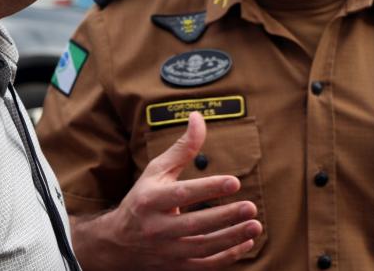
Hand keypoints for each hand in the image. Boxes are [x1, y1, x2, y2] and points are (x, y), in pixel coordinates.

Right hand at [71, 112, 262, 269]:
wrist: (118, 242)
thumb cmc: (142, 198)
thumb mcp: (156, 171)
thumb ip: (182, 148)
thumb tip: (198, 117)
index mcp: (150, 200)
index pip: (182, 194)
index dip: (208, 188)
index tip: (234, 181)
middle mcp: (157, 227)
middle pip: (195, 225)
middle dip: (225, 217)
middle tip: (251, 207)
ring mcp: (167, 250)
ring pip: (202, 248)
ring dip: (231, 238)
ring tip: (255, 225)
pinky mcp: (175, 267)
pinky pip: (204, 265)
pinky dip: (227, 257)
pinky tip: (246, 243)